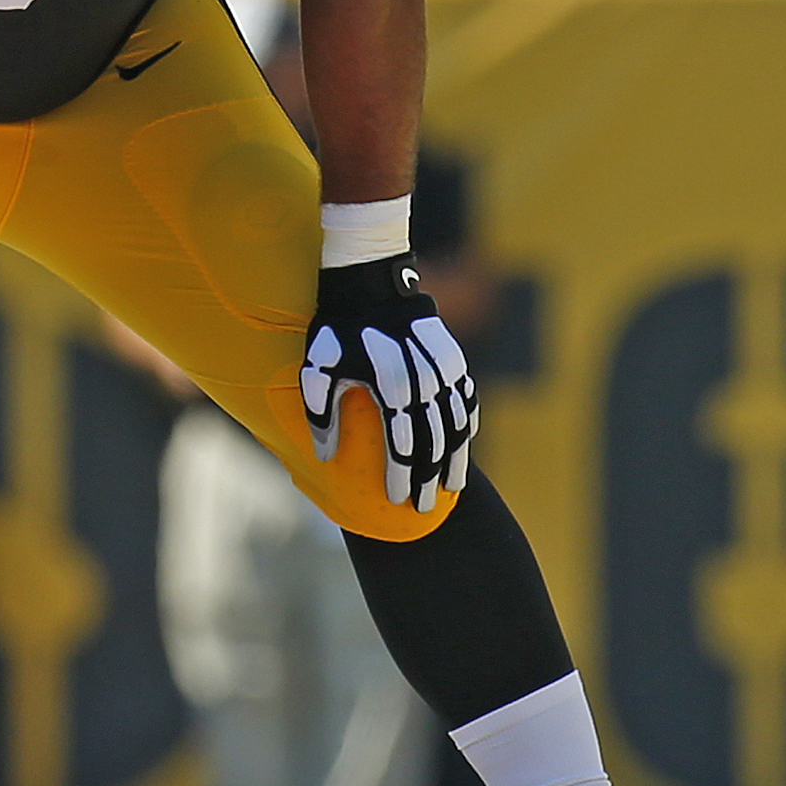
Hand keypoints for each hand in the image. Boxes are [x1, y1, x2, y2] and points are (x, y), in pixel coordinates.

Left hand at [301, 256, 475, 512]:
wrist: (370, 278)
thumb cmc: (336, 327)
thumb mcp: (318, 368)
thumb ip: (322, 414)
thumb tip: (325, 457)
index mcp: (393, 387)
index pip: (403, 445)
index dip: (402, 476)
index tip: (399, 501)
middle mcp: (425, 382)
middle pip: (435, 442)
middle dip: (431, 479)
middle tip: (426, 508)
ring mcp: (444, 370)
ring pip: (458, 424)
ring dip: (456, 458)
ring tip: (452, 486)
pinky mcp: (452, 358)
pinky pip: (465, 399)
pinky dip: (466, 424)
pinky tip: (463, 443)